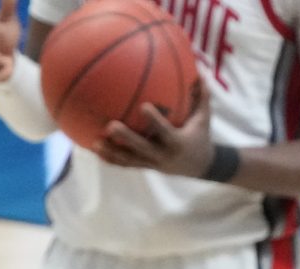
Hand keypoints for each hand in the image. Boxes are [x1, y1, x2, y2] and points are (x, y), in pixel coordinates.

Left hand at [98, 79, 216, 176]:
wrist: (200, 166)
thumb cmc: (200, 136)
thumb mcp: (204, 118)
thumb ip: (201, 96)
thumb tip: (200, 71)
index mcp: (177, 142)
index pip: (165, 131)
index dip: (155, 121)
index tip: (143, 106)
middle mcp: (164, 155)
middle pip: (142, 148)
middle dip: (126, 138)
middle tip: (110, 126)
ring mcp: (153, 163)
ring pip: (130, 160)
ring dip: (112, 152)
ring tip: (95, 142)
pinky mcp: (146, 167)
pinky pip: (126, 164)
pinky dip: (111, 159)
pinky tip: (94, 150)